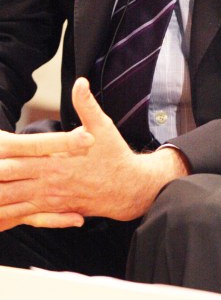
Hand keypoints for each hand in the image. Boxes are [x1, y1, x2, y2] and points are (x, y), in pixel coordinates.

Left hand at [0, 77, 188, 230]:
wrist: (129, 189)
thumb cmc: (114, 156)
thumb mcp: (103, 126)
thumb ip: (86, 105)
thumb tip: (80, 82)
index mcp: (55, 162)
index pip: (16, 161)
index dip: (0, 159)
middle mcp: (49, 183)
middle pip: (7, 185)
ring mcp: (50, 200)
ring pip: (13, 204)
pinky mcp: (55, 211)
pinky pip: (26, 218)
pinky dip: (9, 218)